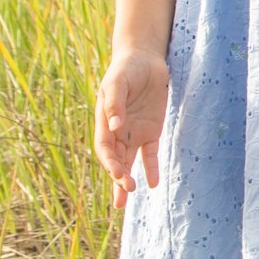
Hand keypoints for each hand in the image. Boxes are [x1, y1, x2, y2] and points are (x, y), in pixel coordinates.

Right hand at [95, 51, 169, 206]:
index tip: (118, 174)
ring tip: (127, 198)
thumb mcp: (117, 83)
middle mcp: (118, 132)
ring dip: (128, 180)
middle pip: (116, 160)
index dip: (110, 162)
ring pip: (130, 161)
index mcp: (105, 122)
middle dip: (118, 178)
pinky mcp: (151, 131)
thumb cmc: (126, 70)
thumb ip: (115, 104)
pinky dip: (151, 168)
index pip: (105, 148)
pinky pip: (150, 153)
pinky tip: (153, 183)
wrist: (144, 60)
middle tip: (125, 193)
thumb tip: (115, 127)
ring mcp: (134, 133)